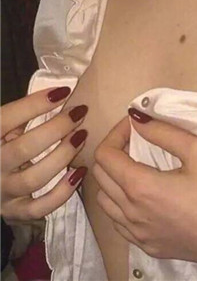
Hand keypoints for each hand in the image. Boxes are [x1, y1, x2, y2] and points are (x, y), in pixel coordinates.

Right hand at [1, 87, 88, 222]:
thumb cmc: (1, 146)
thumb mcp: (4, 127)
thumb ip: (21, 114)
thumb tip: (59, 92)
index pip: (5, 119)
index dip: (35, 104)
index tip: (63, 92)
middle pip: (25, 149)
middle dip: (57, 128)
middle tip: (79, 113)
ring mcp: (3, 192)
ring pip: (35, 178)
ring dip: (63, 156)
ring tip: (82, 136)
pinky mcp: (16, 211)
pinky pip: (41, 207)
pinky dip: (63, 192)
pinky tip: (80, 172)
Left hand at [93, 110, 196, 273]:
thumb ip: (163, 131)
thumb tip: (136, 118)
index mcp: (140, 188)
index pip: (105, 155)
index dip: (115, 133)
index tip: (134, 125)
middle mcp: (131, 214)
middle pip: (101, 176)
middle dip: (113, 152)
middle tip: (136, 141)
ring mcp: (139, 235)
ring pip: (105, 202)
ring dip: (113, 178)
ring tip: (136, 167)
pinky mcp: (150, 248)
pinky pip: (119, 223)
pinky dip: (120, 203)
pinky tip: (142, 197)